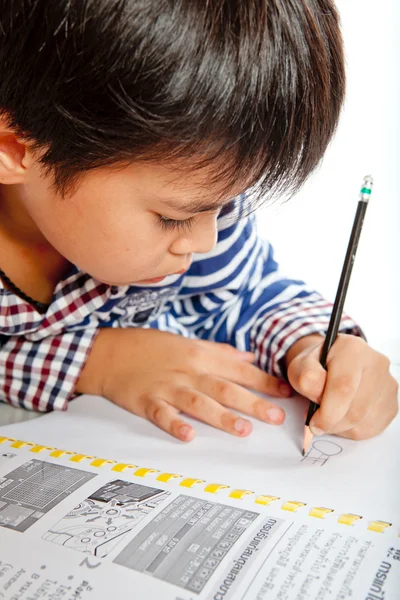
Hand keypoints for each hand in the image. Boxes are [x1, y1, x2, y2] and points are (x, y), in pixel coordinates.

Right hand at [77, 328, 291, 440]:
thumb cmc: (151, 347)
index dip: (264, 382)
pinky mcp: (146, 401)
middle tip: (276, 417)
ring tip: (243, 430)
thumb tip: (248, 357)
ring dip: (221, 416)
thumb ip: (220, 352)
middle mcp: (188, 371)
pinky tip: (188, 435)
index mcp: (200, 356)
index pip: (238, 370)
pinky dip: (174, 424)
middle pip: (224, 388)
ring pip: (198, 402)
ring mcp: (167, 386)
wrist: (111, 352)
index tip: (285, 393)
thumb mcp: (188, 342)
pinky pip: (162, 414)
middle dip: (252, 403)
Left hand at [286, 333, 398, 439]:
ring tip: (328, 415)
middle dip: (332, 424)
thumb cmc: (315, 367)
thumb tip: (316, 394)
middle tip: (316, 423)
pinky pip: (371, 429)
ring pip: (363, 423)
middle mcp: (376, 363)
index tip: (313, 423)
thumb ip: (306, 377)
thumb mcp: (301, 366)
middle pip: (356, 409)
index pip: (344, 387)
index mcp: (352, 348)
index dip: (328, 412)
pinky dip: (351, 430)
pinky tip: (342, 417)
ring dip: (340, 428)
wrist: (330, 365)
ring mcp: (388, 384)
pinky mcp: (391, 403)